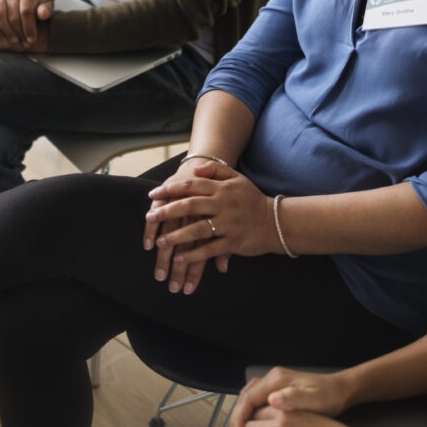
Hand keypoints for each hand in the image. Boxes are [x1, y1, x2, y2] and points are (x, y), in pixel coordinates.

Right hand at [0, 0, 52, 45]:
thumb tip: (43, 14)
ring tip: (14, 40)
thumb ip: (46, 9)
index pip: (26, 11)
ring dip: (5, 29)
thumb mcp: (46, 4)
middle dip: (19, 31)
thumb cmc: (37, 3)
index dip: (29, 27)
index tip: (32, 39)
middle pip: (13, 15)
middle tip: (23, 43)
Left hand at [145, 161, 274, 280]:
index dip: (170, 190)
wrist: (276, 222)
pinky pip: (209, 249)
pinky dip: (193, 255)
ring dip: (176, 237)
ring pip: (197, 230)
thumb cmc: (252, 200)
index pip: (191, 186)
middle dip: (166, 212)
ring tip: (160, 242)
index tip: (152, 195)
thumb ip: (215, 171)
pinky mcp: (233, 242)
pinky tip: (179, 258)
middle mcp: (223, 205)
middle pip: (189, 206)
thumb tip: (194, 169)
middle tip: (149, 217)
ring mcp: (228, 224)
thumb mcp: (237, 179)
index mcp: (222, 189)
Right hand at [232, 368, 351, 426]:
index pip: (249, 398)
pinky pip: (256, 398)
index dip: (240, 417)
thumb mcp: (313, 400)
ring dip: (241, 414)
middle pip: (245, 396)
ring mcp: (274, 382)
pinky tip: (251, 424)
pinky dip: (249, 411)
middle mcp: (273, 378)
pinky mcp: (277, 388)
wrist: (339, 390)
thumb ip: (293, 398)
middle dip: (237, 417)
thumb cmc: (328, 396)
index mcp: (277, 379)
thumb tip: (272, 399)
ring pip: (248, 396)